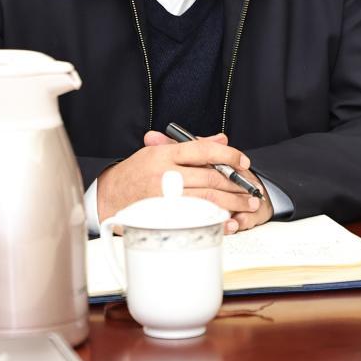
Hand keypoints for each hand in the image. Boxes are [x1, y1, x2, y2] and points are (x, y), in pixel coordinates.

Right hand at [97, 131, 270, 232]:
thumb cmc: (134, 173)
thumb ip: (191, 146)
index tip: (243, 161)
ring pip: (208, 199)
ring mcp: (165, 198)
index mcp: (164, 155)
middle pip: (210, 177)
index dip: (228, 155)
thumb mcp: (158, 151)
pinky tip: (229, 221)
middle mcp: (164, 174)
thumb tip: (221, 140)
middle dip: (236, 184)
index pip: (202, 150)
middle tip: (251, 188)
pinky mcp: (165, 218)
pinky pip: (198, 219)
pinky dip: (217, 220)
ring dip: (233, 203)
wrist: (109, 197)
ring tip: (247, 204)